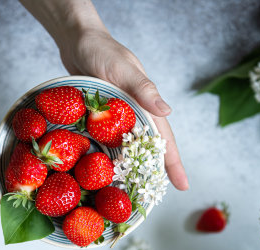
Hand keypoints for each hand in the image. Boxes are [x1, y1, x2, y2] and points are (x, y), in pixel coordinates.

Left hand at [59, 29, 188, 190]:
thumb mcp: (122, 68)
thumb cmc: (100, 49)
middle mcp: (133, 113)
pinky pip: (106, 140)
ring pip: (126, 147)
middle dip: (153, 172)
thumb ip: (143, 89)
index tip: (183, 186)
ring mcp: (116, 116)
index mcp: (144, 104)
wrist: (76, 38)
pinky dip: (108, 155)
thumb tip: (167, 112)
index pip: (164, 138)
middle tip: (153, 200)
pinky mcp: (99, 116)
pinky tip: (102, 171)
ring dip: (130, 168)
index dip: (173, 163)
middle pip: (147, 148)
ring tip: (129, 193)